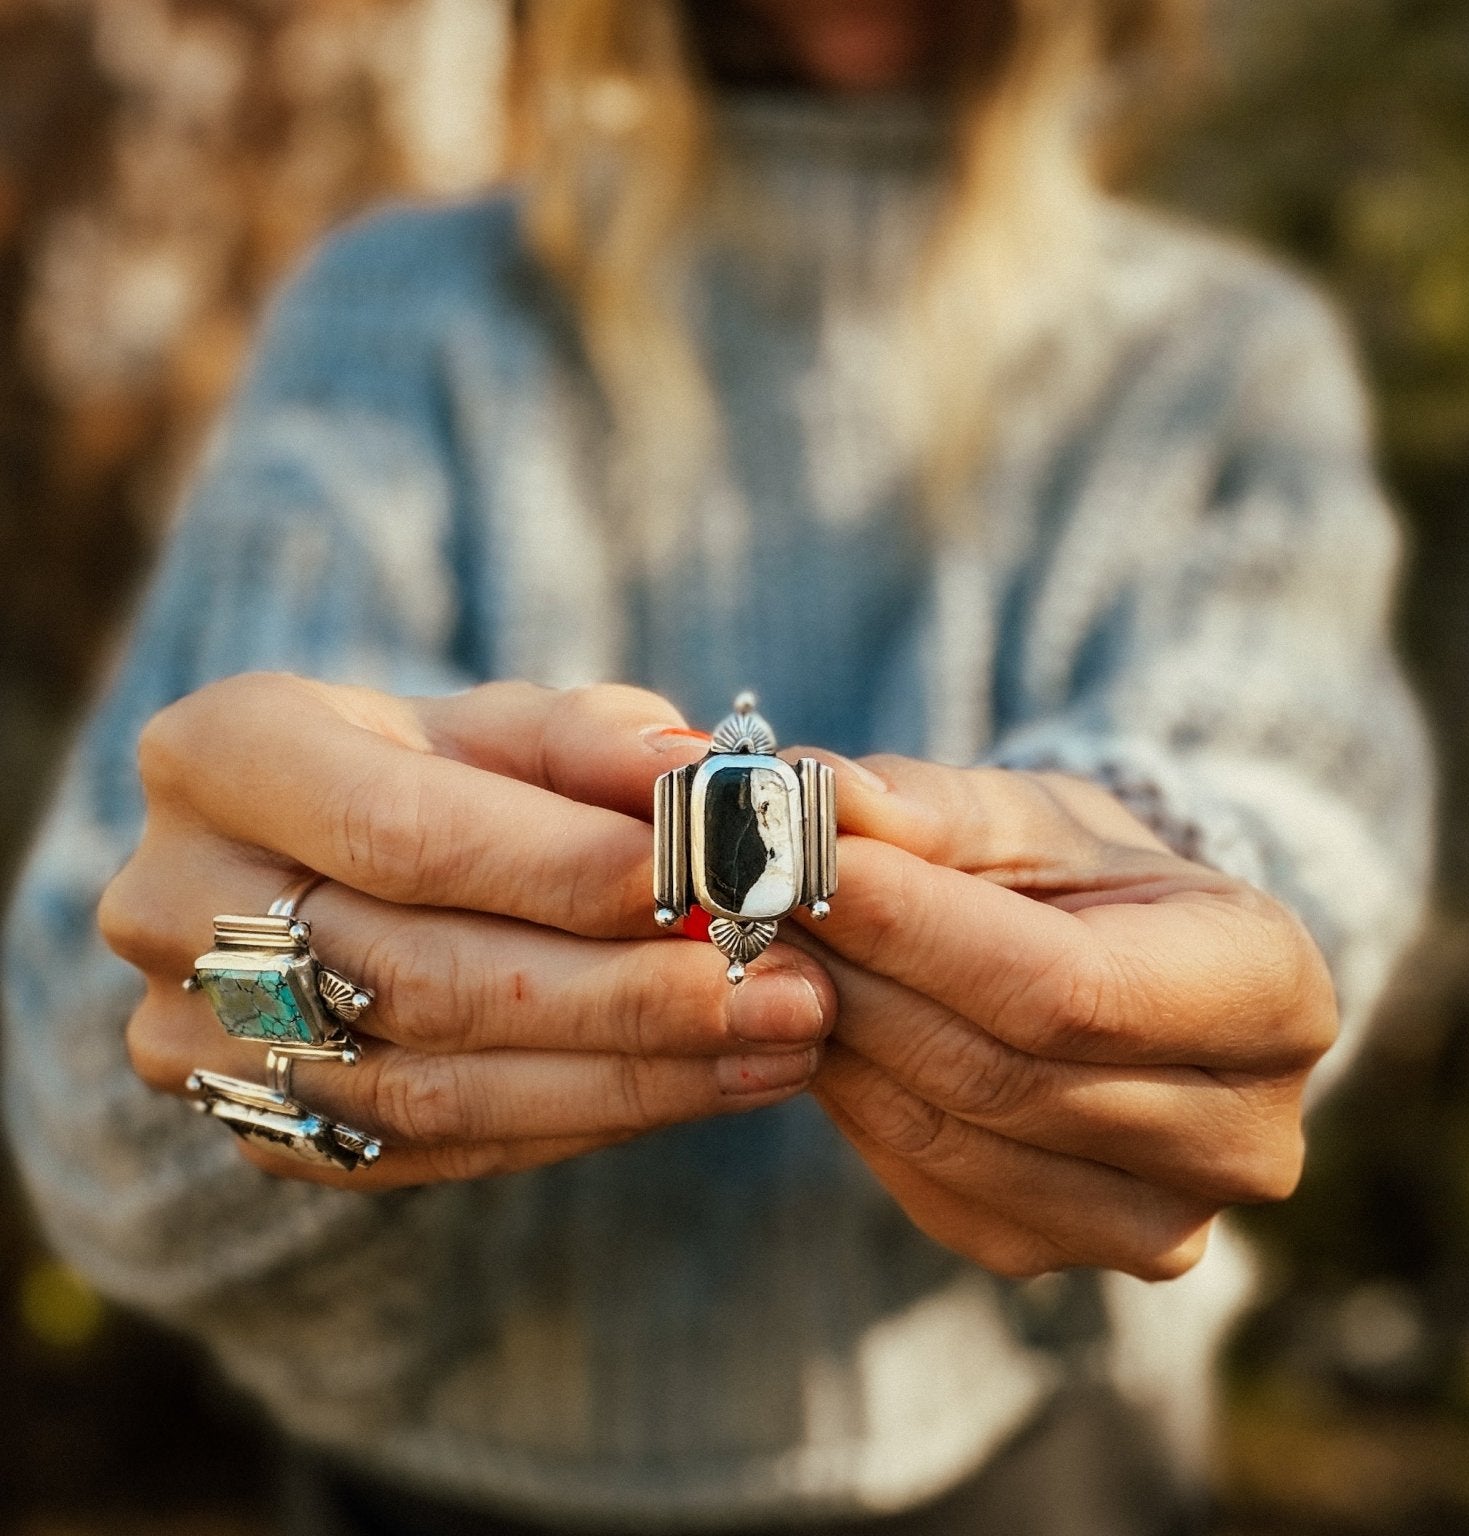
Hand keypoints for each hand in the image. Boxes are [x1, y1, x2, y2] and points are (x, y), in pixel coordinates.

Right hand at [100, 675, 833, 1187]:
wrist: (319, 864)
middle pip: (424, 975)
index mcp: (224, 756)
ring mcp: (199, 1036)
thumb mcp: (497, 723)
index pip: (406, 832)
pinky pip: (433, 1148)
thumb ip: (591, 741)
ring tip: (780, 1043)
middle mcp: (176, 900)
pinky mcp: (257, 1124)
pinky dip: (583, 1118)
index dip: (565, 869)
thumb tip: (706, 781)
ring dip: (632, 1074)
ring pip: (434, 1088)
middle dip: (629, 993)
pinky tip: (702, 1085)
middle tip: (790, 990)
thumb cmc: (427, 767)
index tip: (714, 884)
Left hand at [795, 755, 1336, 1280]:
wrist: (1127, 976)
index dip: (924, 931)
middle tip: (755, 900)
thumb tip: (816, 798)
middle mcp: (1246, 1136)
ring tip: (776, 949)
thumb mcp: (1033, 816)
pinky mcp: (1058, 1254)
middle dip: (860, 976)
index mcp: (1274, 993)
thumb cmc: (1090, 880)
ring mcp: (1157, 1221)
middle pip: (1002, 1072)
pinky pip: (924, 1179)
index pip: (1071, 988)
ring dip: (837, 1035)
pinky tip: (820, 1025)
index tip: (807, 864)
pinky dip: (853, 1096)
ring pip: (949, 1132)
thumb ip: (931, 807)